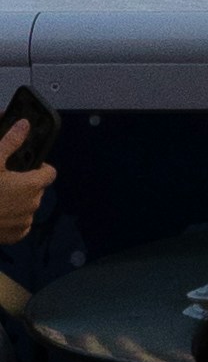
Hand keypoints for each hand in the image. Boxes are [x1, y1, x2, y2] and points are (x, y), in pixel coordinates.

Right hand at [0, 139, 50, 254]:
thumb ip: (12, 141)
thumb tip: (25, 124)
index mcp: (32, 185)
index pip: (50, 173)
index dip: (40, 168)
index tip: (28, 167)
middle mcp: (33, 205)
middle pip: (38, 189)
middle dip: (27, 184)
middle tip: (7, 181)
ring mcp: (24, 223)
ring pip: (28, 206)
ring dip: (20, 202)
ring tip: (1, 197)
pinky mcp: (15, 237)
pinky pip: (21, 225)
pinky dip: (14, 219)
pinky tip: (0, 213)